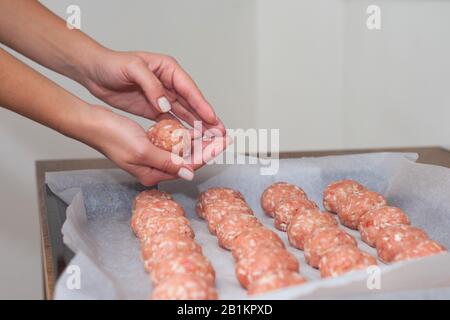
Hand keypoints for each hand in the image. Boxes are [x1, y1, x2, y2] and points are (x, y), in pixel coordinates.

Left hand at [82, 49, 225, 135]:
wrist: (93, 71)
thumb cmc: (112, 64)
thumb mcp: (132, 69)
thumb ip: (151, 86)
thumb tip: (166, 104)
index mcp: (168, 69)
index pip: (190, 89)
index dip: (202, 105)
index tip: (212, 119)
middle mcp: (169, 83)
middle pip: (192, 103)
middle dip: (206, 118)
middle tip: (219, 133)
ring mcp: (162, 97)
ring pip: (184, 113)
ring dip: (197, 125)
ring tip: (210, 138)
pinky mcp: (153, 108)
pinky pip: (171, 120)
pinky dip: (180, 129)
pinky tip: (189, 139)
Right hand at [85, 106, 229, 185]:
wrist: (92, 123)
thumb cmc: (111, 136)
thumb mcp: (142, 150)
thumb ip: (166, 161)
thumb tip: (189, 172)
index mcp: (153, 174)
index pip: (188, 166)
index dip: (208, 153)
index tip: (223, 143)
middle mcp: (154, 169)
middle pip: (188, 160)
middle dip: (207, 148)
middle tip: (224, 136)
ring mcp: (152, 159)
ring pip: (182, 152)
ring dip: (198, 142)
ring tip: (214, 133)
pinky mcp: (149, 147)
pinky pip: (172, 145)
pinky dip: (184, 138)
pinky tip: (194, 130)